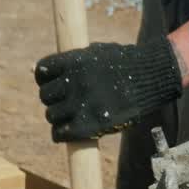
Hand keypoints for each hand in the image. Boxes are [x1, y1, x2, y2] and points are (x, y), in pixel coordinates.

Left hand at [34, 39, 182, 142]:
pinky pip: (60, 134)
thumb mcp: (96, 54)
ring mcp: (81, 105)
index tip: (54, 84)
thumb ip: (71, 62)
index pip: (42, 72)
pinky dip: (61, 135)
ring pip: (51, 116)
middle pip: (45, 96)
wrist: (151, 79)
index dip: (45, 79)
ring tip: (72, 117)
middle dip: (53, 100)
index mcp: (74, 62)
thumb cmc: (125, 64)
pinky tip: (68, 132)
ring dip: (58, 118)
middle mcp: (74, 82)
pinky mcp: (89, 125)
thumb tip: (36, 70)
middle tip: (65, 103)